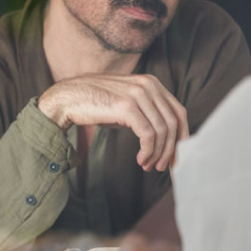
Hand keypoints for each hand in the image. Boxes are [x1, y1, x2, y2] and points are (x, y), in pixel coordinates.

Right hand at [38, 74, 187, 171]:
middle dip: (171, 149)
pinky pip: (148, 134)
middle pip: (174, 122)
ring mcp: (139, 93)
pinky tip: (140, 160)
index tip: (175, 157)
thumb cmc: (97, 105)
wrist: (69, 98)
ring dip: (158, 153)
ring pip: (163, 131)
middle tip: (163, 167)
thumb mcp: (128, 106)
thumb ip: (148, 115)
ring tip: (148, 166)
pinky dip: (148, 151)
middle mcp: (149, 85)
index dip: (181, 137)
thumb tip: (167, 141)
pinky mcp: (127, 106)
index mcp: (153, 83)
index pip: (179, 112)